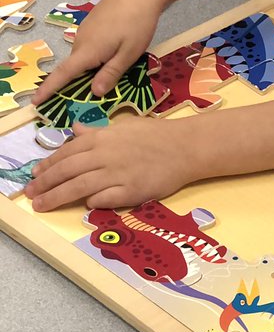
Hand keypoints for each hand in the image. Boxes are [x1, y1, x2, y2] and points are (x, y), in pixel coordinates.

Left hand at [25, 116, 192, 210]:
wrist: (185, 147)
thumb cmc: (156, 135)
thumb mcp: (124, 127)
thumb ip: (97, 132)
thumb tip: (75, 131)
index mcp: (102, 138)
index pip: (67, 153)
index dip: (48, 165)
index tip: (35, 175)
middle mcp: (105, 156)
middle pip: (67, 172)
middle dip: (45, 184)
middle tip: (30, 194)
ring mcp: (117, 174)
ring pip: (78, 187)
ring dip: (57, 197)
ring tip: (42, 205)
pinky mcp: (131, 191)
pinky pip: (104, 199)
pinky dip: (92, 202)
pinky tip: (85, 205)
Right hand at [32, 0, 162, 106]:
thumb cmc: (138, 24)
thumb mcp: (129, 54)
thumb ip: (111, 73)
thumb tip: (94, 92)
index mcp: (87, 51)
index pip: (63, 74)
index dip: (48, 89)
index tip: (35, 101)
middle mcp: (81, 40)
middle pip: (76, 66)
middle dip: (81, 80)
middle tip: (97, 92)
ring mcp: (86, 29)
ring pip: (85, 55)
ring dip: (93, 66)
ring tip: (114, 69)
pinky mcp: (93, 22)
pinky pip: (90, 44)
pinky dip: (97, 54)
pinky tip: (116, 50)